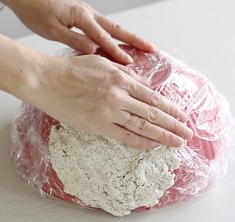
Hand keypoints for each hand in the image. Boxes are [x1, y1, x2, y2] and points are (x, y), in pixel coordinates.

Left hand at [2, 0, 155, 63]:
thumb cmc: (34, 10)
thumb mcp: (51, 29)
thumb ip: (73, 39)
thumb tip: (93, 50)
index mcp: (80, 16)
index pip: (103, 38)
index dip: (117, 51)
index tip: (130, 63)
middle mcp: (87, 12)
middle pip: (116, 28)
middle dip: (135, 39)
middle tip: (152, 48)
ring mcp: (87, 13)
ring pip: (112, 26)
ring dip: (128, 36)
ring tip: (143, 46)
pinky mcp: (83, 15)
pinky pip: (104, 27)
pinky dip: (115, 35)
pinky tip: (120, 42)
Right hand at [27, 55, 192, 148]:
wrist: (46, 80)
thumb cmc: (71, 70)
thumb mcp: (102, 63)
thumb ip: (125, 74)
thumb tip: (143, 86)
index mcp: (121, 78)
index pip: (153, 97)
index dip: (171, 108)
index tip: (183, 116)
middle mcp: (119, 95)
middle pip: (153, 113)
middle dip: (174, 124)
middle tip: (188, 133)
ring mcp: (109, 112)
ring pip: (143, 126)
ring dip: (163, 135)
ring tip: (178, 142)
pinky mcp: (97, 125)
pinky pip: (124, 136)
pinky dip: (141, 141)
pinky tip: (153, 145)